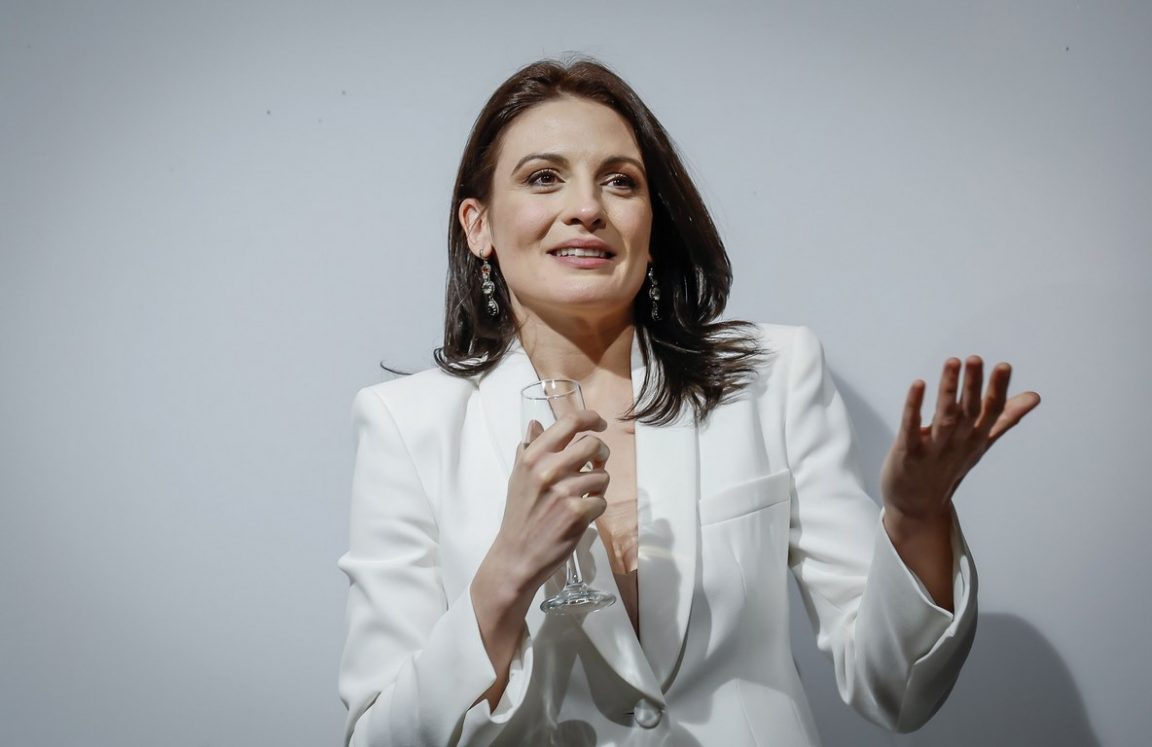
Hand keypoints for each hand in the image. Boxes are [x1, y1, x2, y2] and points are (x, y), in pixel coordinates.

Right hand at [491, 409, 610, 594]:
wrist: (516, 555)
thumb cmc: (519, 515)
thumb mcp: (518, 477)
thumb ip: (528, 449)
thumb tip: (536, 423)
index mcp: (532, 456)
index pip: (569, 422)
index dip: (591, 418)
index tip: (599, 423)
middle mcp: (547, 469)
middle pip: (593, 444)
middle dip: (601, 453)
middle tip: (598, 463)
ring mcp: (564, 491)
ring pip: (602, 476)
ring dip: (598, 487)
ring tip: (584, 496)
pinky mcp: (577, 512)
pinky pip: (602, 500)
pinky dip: (596, 507)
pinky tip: (582, 514)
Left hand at [881, 356, 1040, 524]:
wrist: (918, 507)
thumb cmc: (949, 468)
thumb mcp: (980, 444)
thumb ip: (1004, 418)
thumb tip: (1034, 397)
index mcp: (976, 439)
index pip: (991, 412)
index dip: (998, 390)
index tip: (1004, 366)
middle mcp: (958, 444)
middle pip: (968, 412)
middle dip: (973, 386)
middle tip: (975, 359)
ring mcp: (933, 450)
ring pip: (944, 417)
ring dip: (949, 390)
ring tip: (953, 363)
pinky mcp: (908, 453)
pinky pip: (910, 427)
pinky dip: (914, 406)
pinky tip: (918, 384)